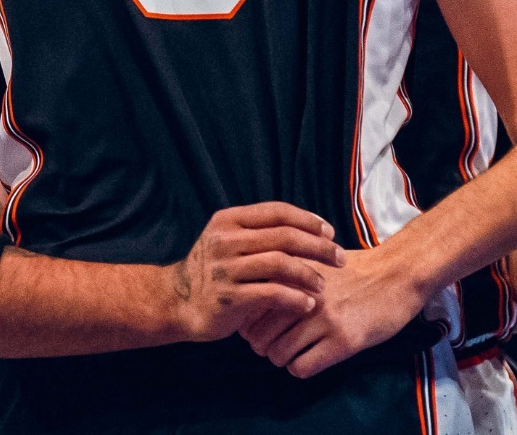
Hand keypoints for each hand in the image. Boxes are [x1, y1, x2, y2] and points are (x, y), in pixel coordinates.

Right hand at [169, 203, 341, 342]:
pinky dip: (296, 299)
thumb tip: (310, 227)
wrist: (176, 303)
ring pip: (281, 264)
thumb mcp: (228, 241)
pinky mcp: (228, 298)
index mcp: (228, 220)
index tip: (330, 233)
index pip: (278, 211)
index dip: (309, 220)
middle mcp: (225, 240)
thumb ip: (259, 232)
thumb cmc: (214, 272)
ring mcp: (225, 269)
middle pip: (285, 236)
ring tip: (323, 285)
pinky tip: (308, 304)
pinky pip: (272, 294)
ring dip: (309, 274)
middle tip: (340, 259)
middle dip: (319, 247)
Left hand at [243, 245, 428, 377]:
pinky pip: (302, 367)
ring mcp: (324, 319)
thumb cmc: (355, 270)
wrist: (397, 274)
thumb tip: (255, 302)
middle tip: (275, 345)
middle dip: (263, 346)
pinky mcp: (344, 341)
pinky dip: (300, 368)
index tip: (260, 328)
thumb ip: (287, 277)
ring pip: (278, 354)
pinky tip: (311, 359)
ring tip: (293, 353)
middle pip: (259, 335)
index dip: (251, 323)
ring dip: (282, 359)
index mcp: (295, 275)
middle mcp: (305, 296)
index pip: (252, 308)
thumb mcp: (315, 263)